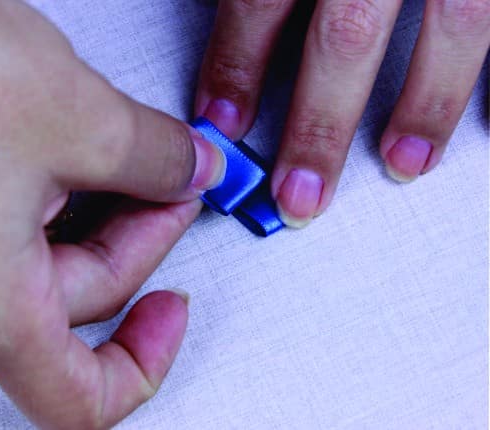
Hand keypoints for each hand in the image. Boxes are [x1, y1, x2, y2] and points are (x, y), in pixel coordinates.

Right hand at [0, 1, 224, 427]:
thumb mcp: (80, 118)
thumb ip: (156, 159)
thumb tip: (192, 171)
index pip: (79, 398)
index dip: (144, 365)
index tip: (175, 309)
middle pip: (79, 298)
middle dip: (142, 235)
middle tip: (174, 179)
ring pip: (45, 255)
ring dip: (103, 207)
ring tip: (123, 148)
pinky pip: (8, 221)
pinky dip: (58, 188)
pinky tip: (75, 143)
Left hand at [195, 0, 489, 226]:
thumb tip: (229, 20)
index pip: (261, 3)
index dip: (237, 68)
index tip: (222, 123)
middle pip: (346, 40)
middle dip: (320, 125)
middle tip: (298, 195)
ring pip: (453, 26)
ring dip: (425, 106)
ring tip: (404, 166)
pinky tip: (486, 121)